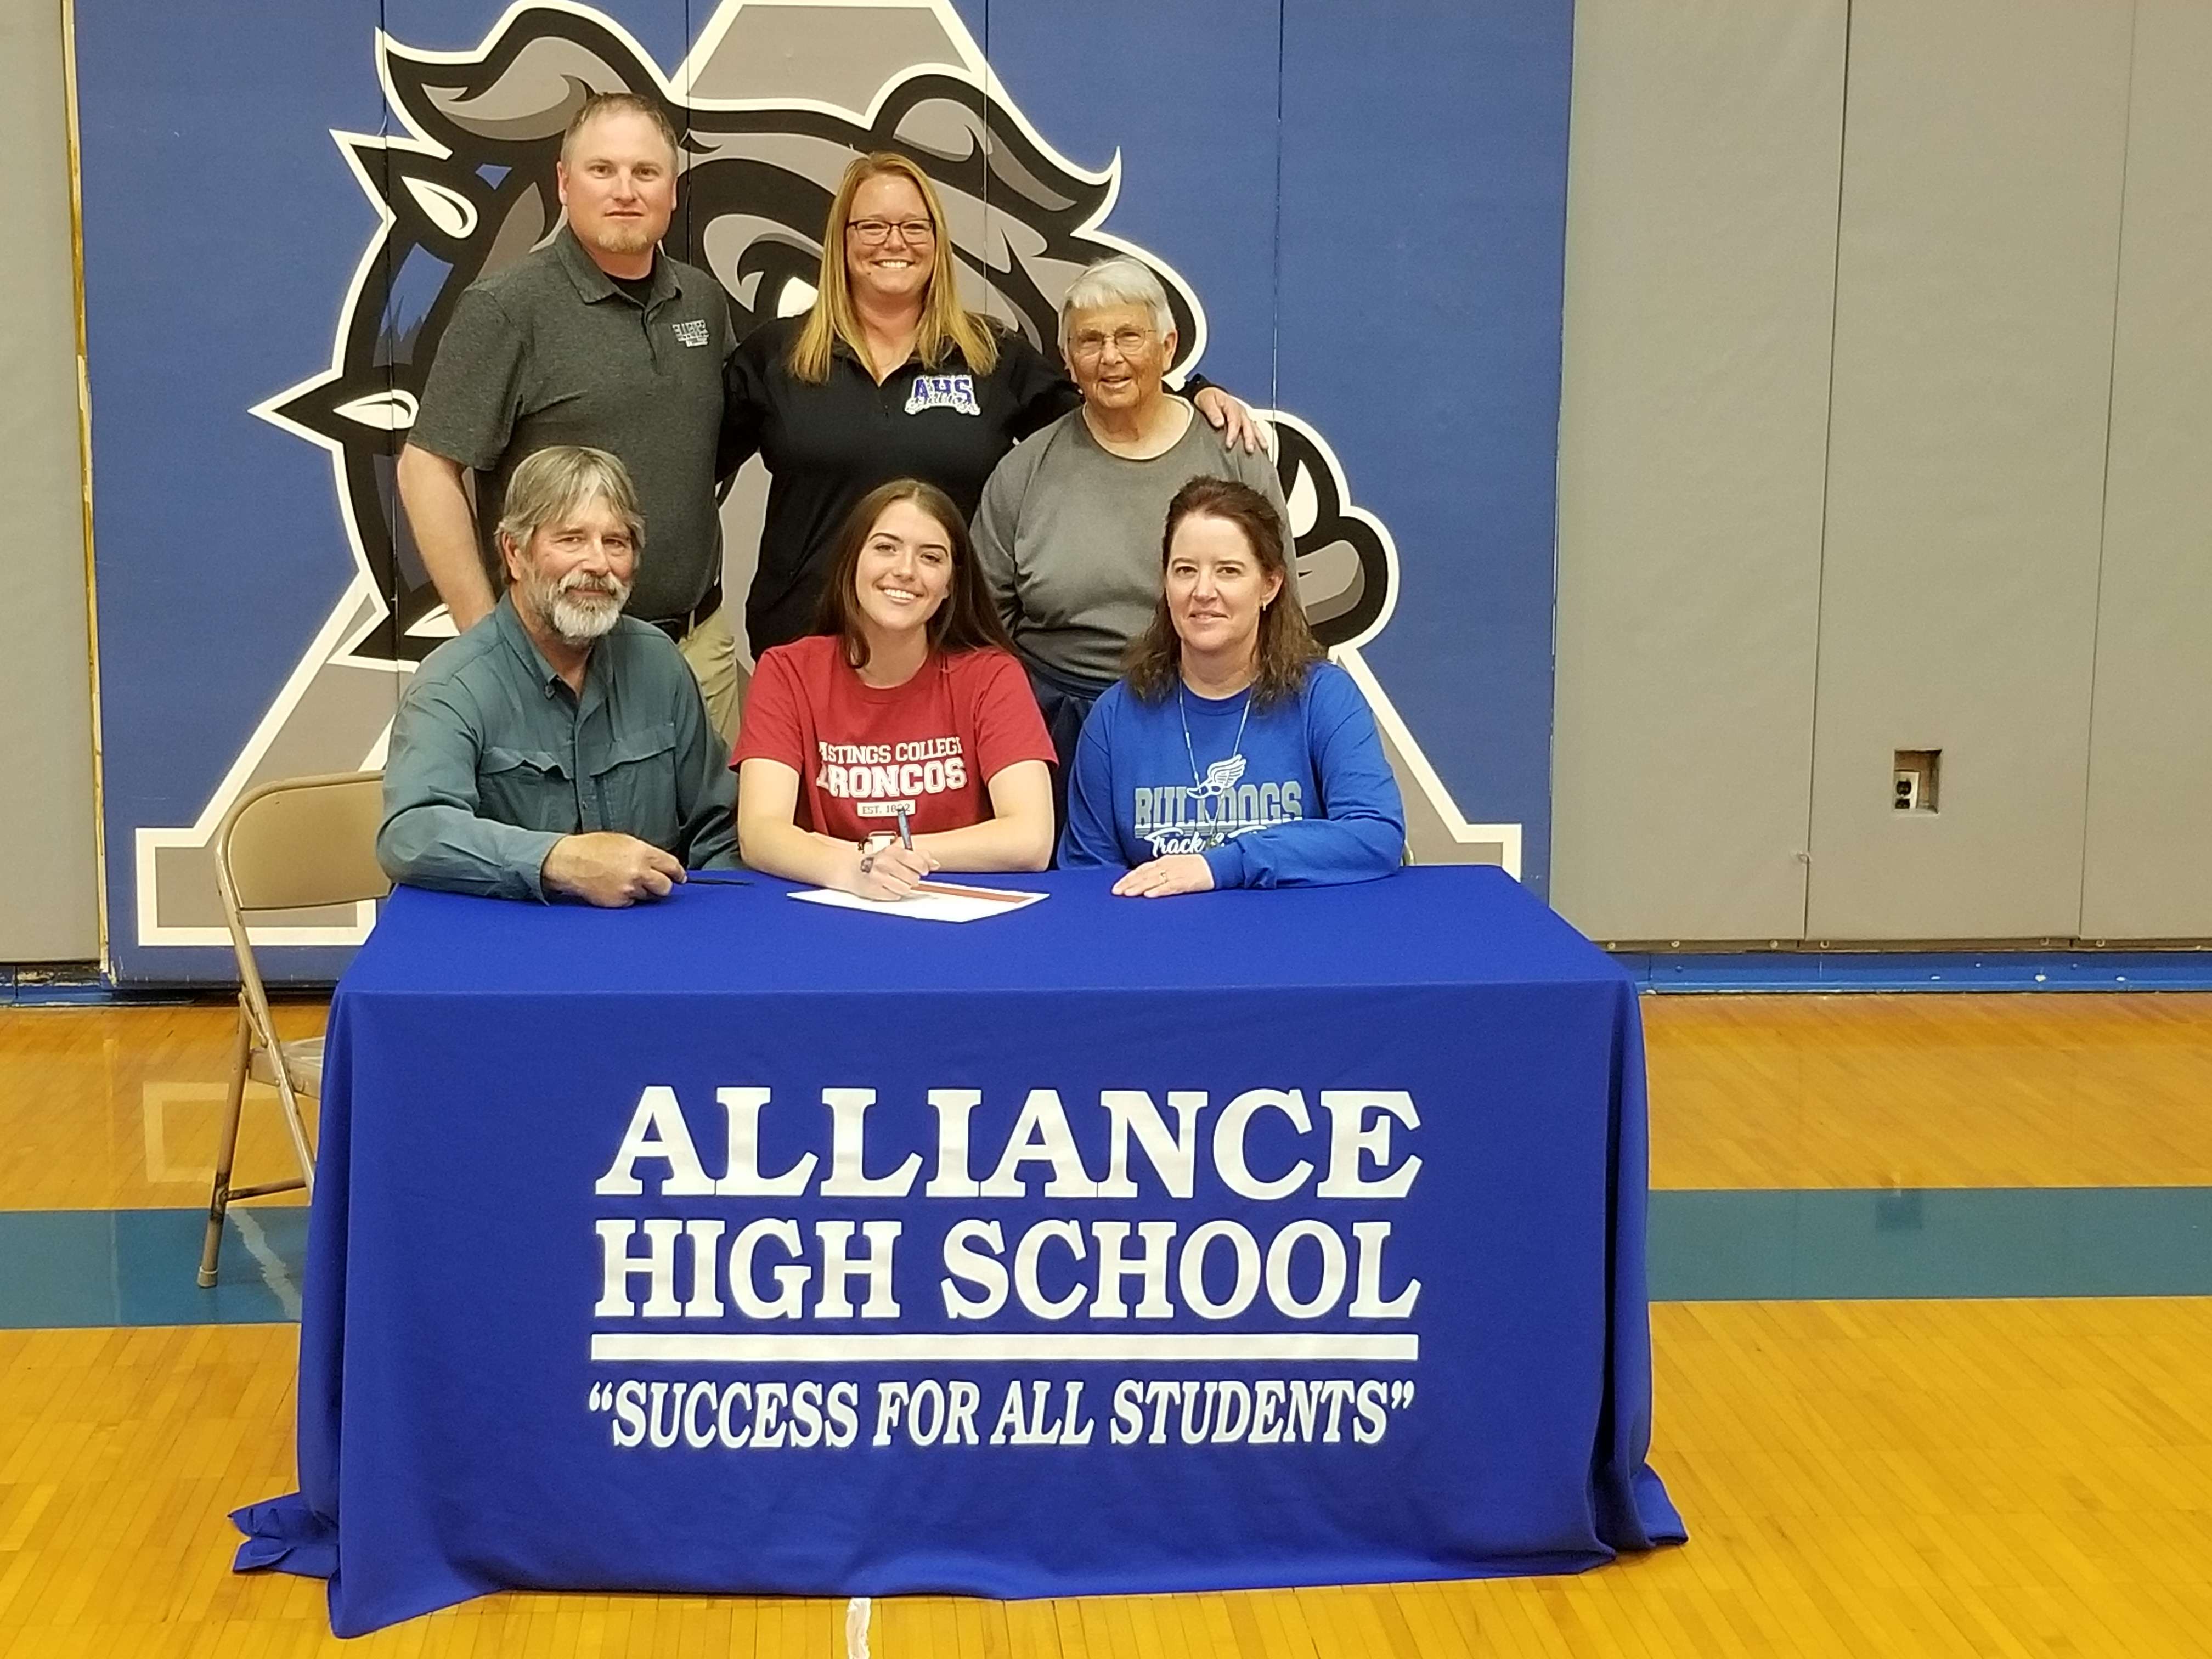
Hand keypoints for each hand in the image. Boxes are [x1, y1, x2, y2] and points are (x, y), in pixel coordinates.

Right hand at [541, 833, 684, 906]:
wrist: (569, 862)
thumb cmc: (592, 849)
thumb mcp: (623, 841)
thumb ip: (644, 853)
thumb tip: (659, 862)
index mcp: (642, 853)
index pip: (671, 866)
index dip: (678, 873)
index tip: (680, 877)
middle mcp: (639, 872)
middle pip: (665, 887)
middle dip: (662, 885)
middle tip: (655, 883)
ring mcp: (629, 889)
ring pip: (648, 896)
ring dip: (642, 891)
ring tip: (625, 881)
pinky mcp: (618, 902)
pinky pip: (631, 903)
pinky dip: (627, 898)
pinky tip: (615, 887)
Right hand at [850, 841, 936, 901]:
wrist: (852, 869)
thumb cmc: (877, 861)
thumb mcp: (897, 853)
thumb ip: (919, 856)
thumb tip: (935, 864)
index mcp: (891, 851)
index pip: (917, 861)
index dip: (923, 868)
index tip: (922, 870)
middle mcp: (884, 863)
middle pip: (913, 878)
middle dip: (911, 879)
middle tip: (903, 876)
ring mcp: (878, 877)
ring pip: (905, 889)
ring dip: (902, 887)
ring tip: (893, 881)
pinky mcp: (873, 890)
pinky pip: (895, 896)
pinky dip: (893, 893)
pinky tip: (886, 887)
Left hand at [1112, 854, 1215, 897]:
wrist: (1217, 865)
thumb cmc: (1197, 868)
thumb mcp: (1175, 866)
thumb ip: (1161, 873)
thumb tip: (1145, 883)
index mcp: (1165, 862)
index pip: (1142, 869)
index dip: (1128, 878)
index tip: (1117, 886)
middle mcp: (1168, 866)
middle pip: (1144, 875)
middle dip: (1129, 884)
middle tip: (1116, 892)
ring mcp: (1177, 873)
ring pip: (1154, 880)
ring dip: (1139, 887)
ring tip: (1128, 894)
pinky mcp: (1186, 882)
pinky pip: (1170, 886)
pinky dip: (1159, 890)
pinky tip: (1149, 895)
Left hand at [1193, 386, 1269, 454]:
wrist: (1210, 394)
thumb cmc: (1208, 398)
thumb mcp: (1207, 402)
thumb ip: (1212, 412)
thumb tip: (1219, 423)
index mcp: (1231, 406)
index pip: (1235, 421)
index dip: (1233, 433)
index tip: (1229, 444)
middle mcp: (1240, 411)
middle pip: (1247, 425)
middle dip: (1249, 438)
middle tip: (1249, 449)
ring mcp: (1244, 415)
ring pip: (1254, 427)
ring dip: (1258, 438)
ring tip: (1263, 448)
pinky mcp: (1245, 420)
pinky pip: (1254, 428)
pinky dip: (1259, 436)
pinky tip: (1263, 445)